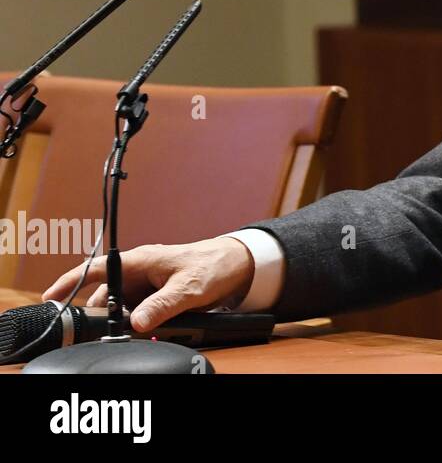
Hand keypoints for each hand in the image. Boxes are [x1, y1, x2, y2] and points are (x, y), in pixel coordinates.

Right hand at [41, 237, 255, 332]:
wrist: (239, 265)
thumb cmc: (214, 265)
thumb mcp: (189, 288)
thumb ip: (163, 305)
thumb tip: (136, 322)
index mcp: (141, 261)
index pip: (95, 269)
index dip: (69, 281)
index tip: (51, 296)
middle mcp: (140, 272)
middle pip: (106, 296)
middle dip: (105, 315)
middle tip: (109, 333)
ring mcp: (147, 284)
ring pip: (123, 308)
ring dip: (125, 322)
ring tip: (137, 331)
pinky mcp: (157, 296)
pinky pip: (139, 312)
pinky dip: (140, 323)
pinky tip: (149, 330)